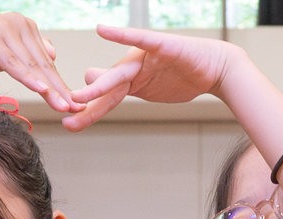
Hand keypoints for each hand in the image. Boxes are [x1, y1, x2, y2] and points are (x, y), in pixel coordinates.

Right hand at [0, 13, 77, 115]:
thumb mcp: (5, 54)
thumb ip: (27, 55)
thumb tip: (51, 54)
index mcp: (26, 27)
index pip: (46, 62)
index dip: (60, 84)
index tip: (75, 105)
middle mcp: (20, 24)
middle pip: (43, 64)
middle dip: (59, 89)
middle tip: (75, 109)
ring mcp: (6, 28)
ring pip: (31, 65)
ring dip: (48, 88)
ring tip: (62, 106)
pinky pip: (13, 62)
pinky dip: (27, 77)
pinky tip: (41, 90)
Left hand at [67, 27, 241, 131]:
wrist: (215, 68)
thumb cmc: (182, 76)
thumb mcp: (147, 88)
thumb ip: (122, 89)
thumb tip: (93, 83)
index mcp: (130, 81)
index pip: (105, 99)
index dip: (89, 112)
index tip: (70, 125)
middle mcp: (133, 67)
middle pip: (107, 89)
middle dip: (88, 104)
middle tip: (67, 115)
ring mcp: (146, 57)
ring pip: (120, 73)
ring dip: (100, 84)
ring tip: (80, 94)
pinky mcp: (161, 46)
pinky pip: (140, 39)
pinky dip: (121, 35)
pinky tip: (103, 30)